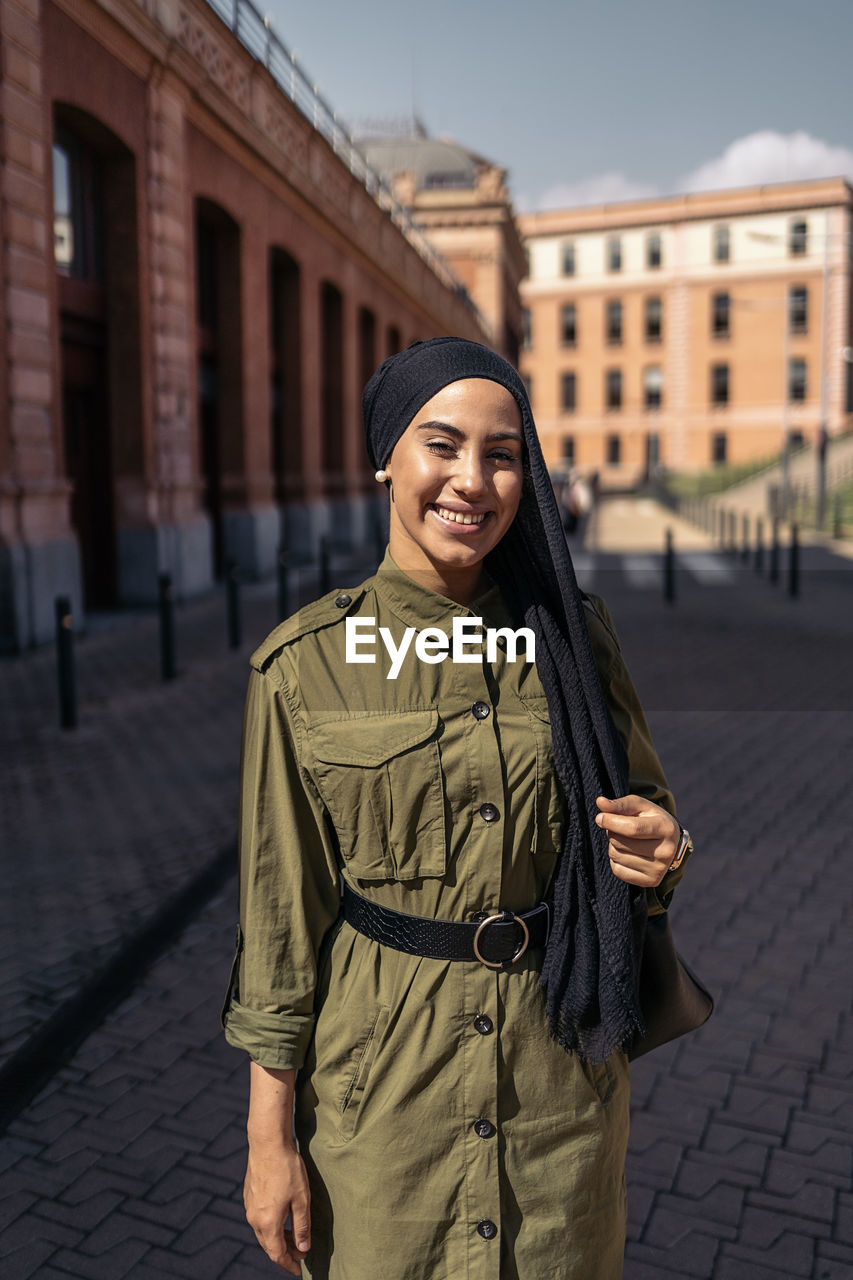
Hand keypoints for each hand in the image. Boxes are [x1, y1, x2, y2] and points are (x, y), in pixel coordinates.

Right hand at [244, 1142, 310, 1273]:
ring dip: (278, 1238)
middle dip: (285, 1252)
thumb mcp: (301, 1199)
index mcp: (268, 1223)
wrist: (267, 1143)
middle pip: (269, 1245)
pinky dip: (271, 1225)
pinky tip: (282, 1217)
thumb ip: (302, 1226)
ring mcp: (249, 1207)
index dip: (288, 1264)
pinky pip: (259, 1219)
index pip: (277, 1254)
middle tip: (301, 1252)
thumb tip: (303, 1249)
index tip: (299, 1271)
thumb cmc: (287, 1169)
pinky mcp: (249, 1196)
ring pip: (263, 1232)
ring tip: (294, 1236)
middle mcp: (254, 1219)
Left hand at [595, 794, 680, 888]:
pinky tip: (628, 854)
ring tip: (626, 841)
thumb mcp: (640, 806)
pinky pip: (618, 871)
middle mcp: (666, 852)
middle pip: (620, 842)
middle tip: (620, 829)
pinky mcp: (651, 881)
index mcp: (666, 828)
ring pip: (616, 855)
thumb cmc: (650, 819)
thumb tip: (600, 802)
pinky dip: (616, 861)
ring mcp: (659, 869)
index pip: (633, 828)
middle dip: (613, 832)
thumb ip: (620, 804)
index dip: (611, 822)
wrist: (669, 843)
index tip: (599, 818)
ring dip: (613, 846)